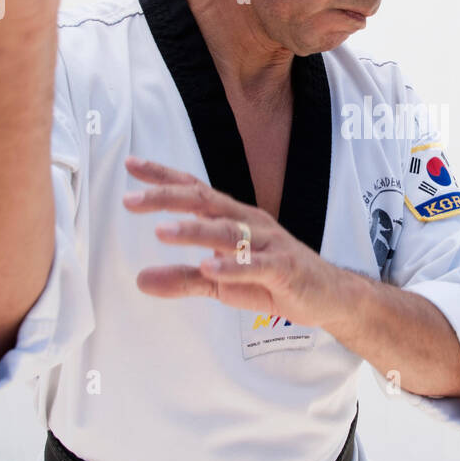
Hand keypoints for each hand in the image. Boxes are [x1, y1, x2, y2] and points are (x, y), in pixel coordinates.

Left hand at [121, 156, 348, 327]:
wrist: (327, 294)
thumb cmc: (272, 281)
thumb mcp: (221, 282)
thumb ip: (182, 279)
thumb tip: (140, 280)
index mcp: (234, 217)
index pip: (194, 190)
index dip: (163, 177)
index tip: (131, 165)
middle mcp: (250, 222)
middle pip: (205, 202)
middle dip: (167, 198)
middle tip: (132, 200)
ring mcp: (268, 244)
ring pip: (227, 232)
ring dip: (194, 231)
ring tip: (162, 232)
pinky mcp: (283, 269)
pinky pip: (255, 265)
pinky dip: (231, 266)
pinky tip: (209, 267)